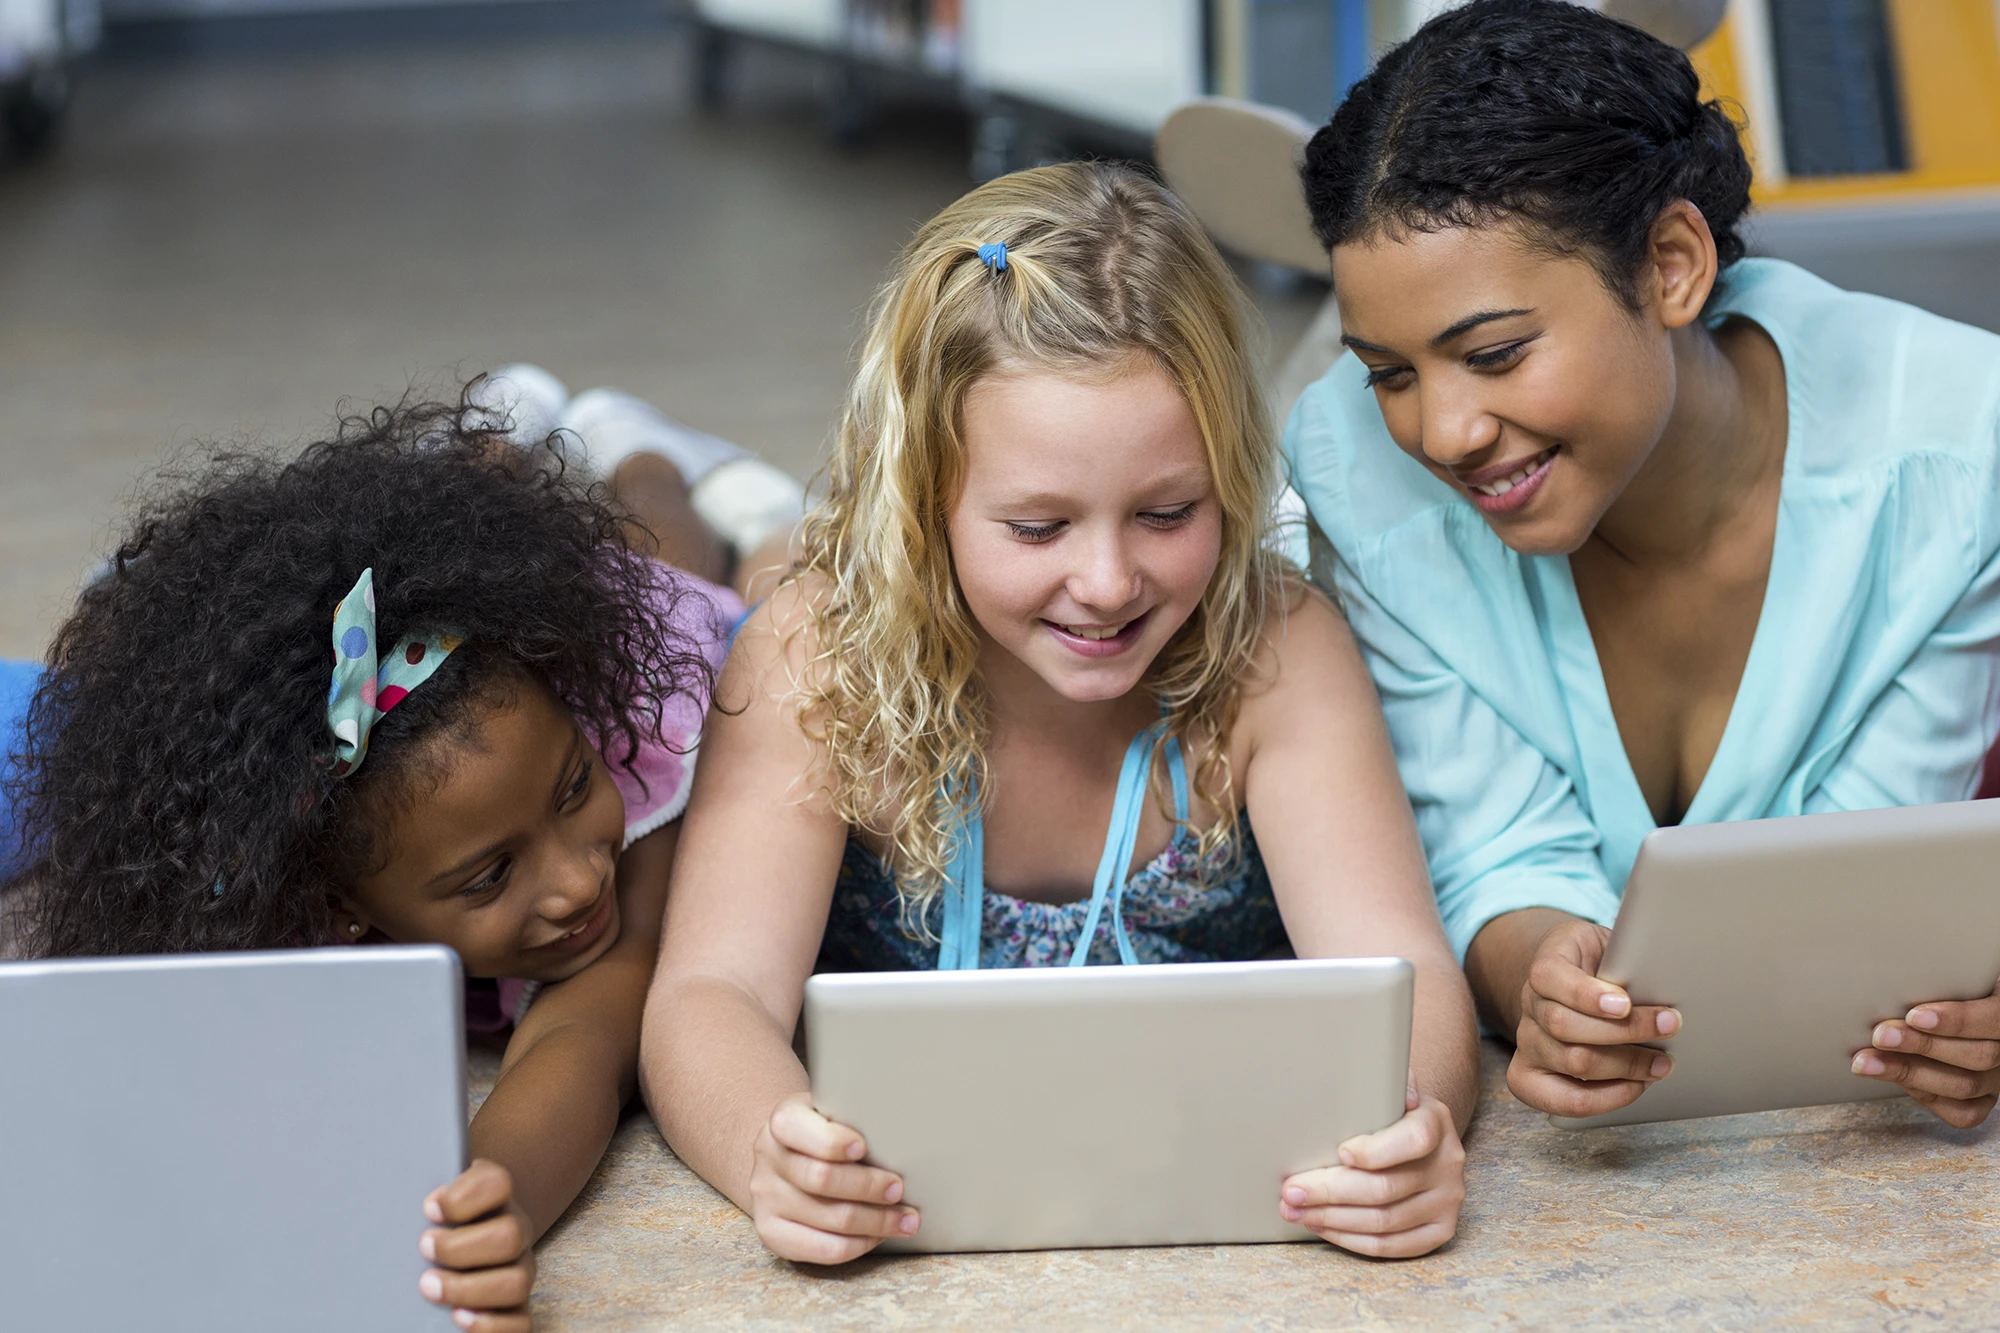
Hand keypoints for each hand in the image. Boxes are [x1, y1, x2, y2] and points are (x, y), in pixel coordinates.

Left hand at [418, 1159, 534, 1332]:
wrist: (454, 1252)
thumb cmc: (434, 1226)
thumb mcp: (429, 1204)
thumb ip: (416, 1189)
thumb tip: (382, 1190)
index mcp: (495, 1198)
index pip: (497, 1183)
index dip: (465, 1197)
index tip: (428, 1209)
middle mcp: (515, 1232)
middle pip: (510, 1234)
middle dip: (461, 1247)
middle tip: (423, 1249)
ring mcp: (519, 1271)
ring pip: (517, 1282)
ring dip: (468, 1287)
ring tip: (428, 1287)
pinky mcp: (516, 1310)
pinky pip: (520, 1324)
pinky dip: (490, 1324)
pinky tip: (457, 1317)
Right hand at [747, 1092, 918, 1263]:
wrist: (789, 1158)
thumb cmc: (828, 1132)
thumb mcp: (835, 1110)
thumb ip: (856, 1115)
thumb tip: (905, 1128)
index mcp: (783, 1120)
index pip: (796, 1129)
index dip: (830, 1141)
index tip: (862, 1147)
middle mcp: (769, 1158)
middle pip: (820, 1179)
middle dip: (867, 1186)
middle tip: (898, 1189)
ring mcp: (766, 1199)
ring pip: (829, 1219)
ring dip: (876, 1221)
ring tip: (906, 1219)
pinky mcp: (772, 1233)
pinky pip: (823, 1249)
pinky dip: (860, 1244)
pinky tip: (880, 1235)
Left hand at [1278, 1086, 1465, 1257]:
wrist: (1420, 1136)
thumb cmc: (1389, 1110)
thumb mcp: (1387, 1086)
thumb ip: (1375, 1079)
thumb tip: (1358, 1077)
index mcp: (1435, 1121)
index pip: (1412, 1139)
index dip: (1375, 1151)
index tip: (1339, 1153)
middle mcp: (1448, 1163)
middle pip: (1384, 1188)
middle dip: (1329, 1191)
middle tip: (1291, 1190)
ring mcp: (1446, 1200)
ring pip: (1383, 1222)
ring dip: (1331, 1219)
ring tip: (1294, 1209)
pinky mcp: (1439, 1230)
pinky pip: (1391, 1246)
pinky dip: (1350, 1239)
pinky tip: (1321, 1226)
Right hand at [1507, 917, 1679, 1117]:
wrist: (1572, 981)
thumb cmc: (1602, 965)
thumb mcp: (1610, 945)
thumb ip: (1627, 957)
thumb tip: (1665, 976)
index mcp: (1544, 967)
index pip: (1549, 978)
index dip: (1586, 995)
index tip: (1624, 1003)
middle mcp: (1529, 1005)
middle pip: (1563, 1025)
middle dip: (1624, 1031)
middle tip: (1669, 1026)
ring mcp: (1528, 1043)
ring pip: (1571, 1061)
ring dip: (1625, 1066)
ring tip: (1662, 1063)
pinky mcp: (1530, 1077)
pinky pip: (1562, 1100)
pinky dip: (1605, 1098)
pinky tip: (1634, 1086)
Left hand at [1853, 980, 1999, 1128]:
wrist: (1952, 1007)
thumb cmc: (1949, 984)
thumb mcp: (1954, 973)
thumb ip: (1942, 976)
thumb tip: (1897, 959)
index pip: (1994, 1020)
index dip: (1957, 1021)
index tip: (1915, 1015)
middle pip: (1979, 1056)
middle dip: (1922, 1046)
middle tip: (1880, 1035)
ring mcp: (1996, 1079)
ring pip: (1965, 1087)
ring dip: (1909, 1073)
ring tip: (1866, 1061)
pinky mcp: (1981, 1100)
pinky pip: (1962, 1112)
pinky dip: (1924, 1095)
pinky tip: (1892, 1077)